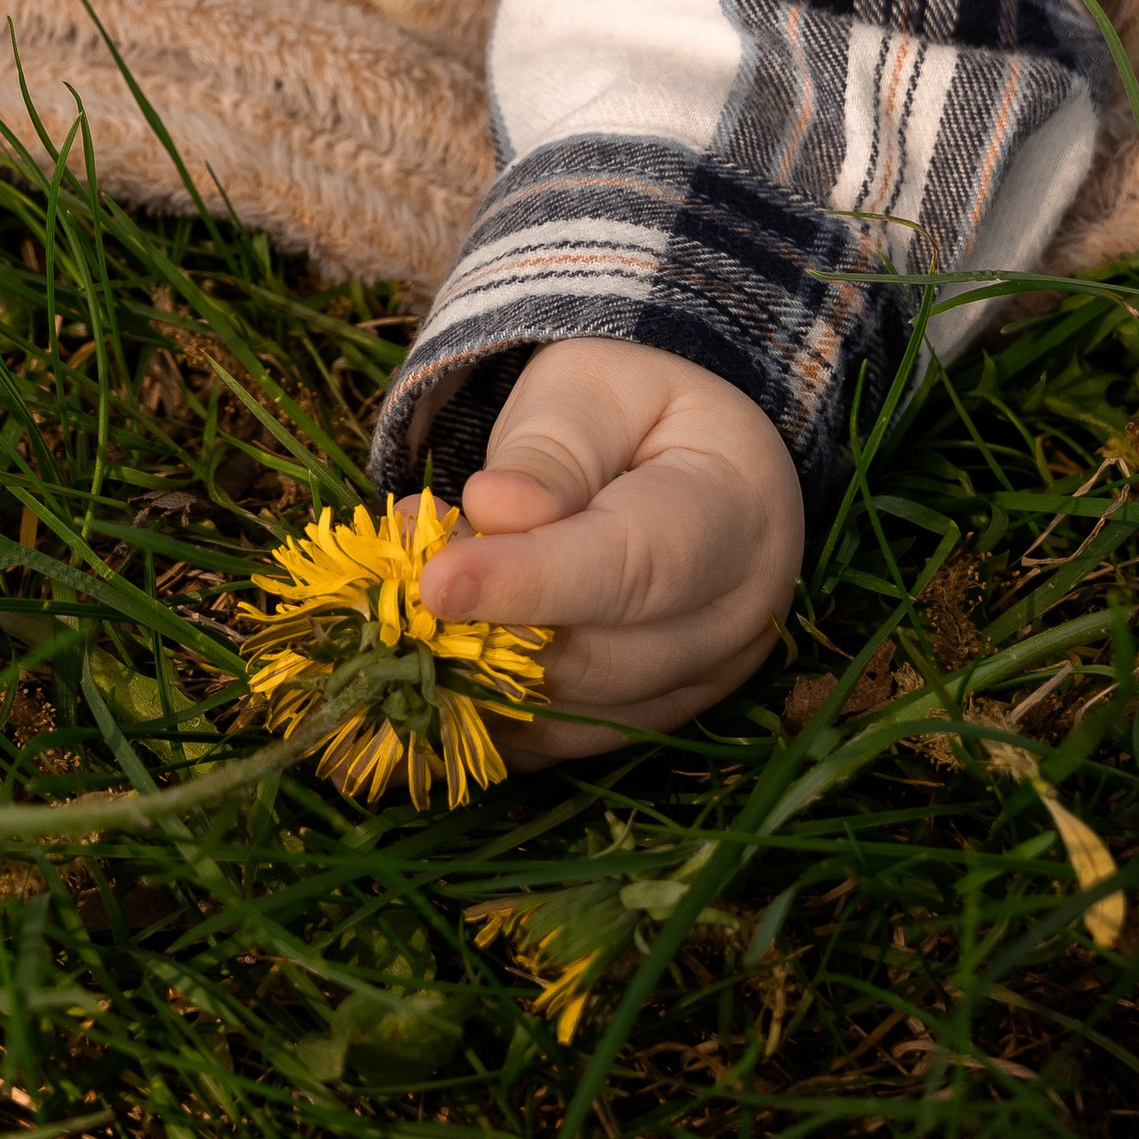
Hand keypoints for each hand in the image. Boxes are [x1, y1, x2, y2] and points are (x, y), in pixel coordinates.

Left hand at [415, 337, 803, 762]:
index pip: (637, 565)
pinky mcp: (652, 721)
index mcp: (735, 511)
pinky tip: (432, 665)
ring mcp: (701, 682)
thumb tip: (496, 511)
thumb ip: (548, 452)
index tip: (437, 583)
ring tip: (411, 604)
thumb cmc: (635, 414)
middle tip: (402, 582)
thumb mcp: (591, 394)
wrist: (691, 462)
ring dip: (478, 675)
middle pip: (604, 658)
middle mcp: (734, 616)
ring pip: (576, 715)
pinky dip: (489, 715)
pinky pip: (563, 744)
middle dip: (488, 633)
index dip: (532, 583)